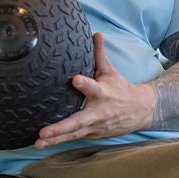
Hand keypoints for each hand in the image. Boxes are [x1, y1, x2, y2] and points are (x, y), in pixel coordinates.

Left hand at [35, 33, 155, 149]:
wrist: (140, 111)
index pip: (93, 88)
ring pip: (73, 134)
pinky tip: (42, 144)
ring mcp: (94, 127)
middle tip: (44, 131)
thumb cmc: (120, 89)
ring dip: (55, 140)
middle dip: (60, 127)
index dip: (85, 84)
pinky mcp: (91, 135)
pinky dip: (58, 142)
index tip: (75, 80)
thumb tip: (95, 32)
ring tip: (38, 143)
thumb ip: (99, 54)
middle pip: (78, 121)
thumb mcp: (110, 71)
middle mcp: (98, 113)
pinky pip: (72, 138)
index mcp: (103, 94)